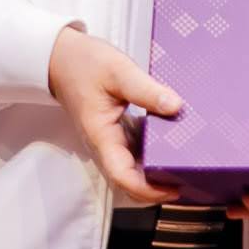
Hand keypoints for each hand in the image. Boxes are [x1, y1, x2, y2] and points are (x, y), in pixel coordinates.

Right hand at [48, 25, 179, 203]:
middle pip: (128, 182)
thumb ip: (146, 90)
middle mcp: (104, 145)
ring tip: (183, 169)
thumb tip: (175, 106)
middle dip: (155, 189)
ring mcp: (108, 142)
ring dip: (154, 177)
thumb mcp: (118, 71)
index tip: (173, 188)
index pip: (122, 176)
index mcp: (102, 136)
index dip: (148, 189)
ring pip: (130, 171)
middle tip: (187, 182)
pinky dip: (151, 159)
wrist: (61, 59)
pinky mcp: (114, 134)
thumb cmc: (83, 64)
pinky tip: (171, 148)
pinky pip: (133, 155)